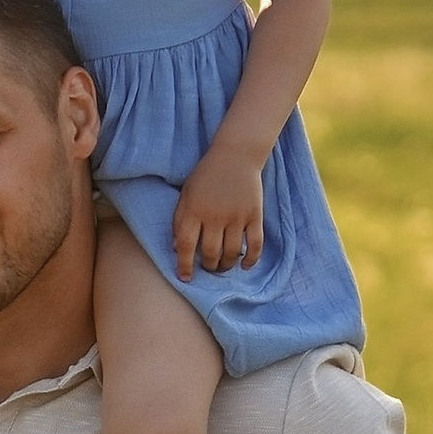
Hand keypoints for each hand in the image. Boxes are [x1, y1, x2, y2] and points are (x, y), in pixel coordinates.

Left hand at [173, 140, 265, 280]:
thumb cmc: (206, 176)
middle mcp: (215, 216)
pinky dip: (251, 259)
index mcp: (194, 211)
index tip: (185, 278)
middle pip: (210, 253)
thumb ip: (180, 220)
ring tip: (222, 266)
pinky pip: (255, 244)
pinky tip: (245, 266)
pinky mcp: (254, 215)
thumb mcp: (186, 194)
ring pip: (232, 253)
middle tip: (208, 268)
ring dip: (226, 265)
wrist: (236, 155)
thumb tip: (177, 249)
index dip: (184, 266)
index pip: (186, 246)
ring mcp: (236, 216)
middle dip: (208, 266)